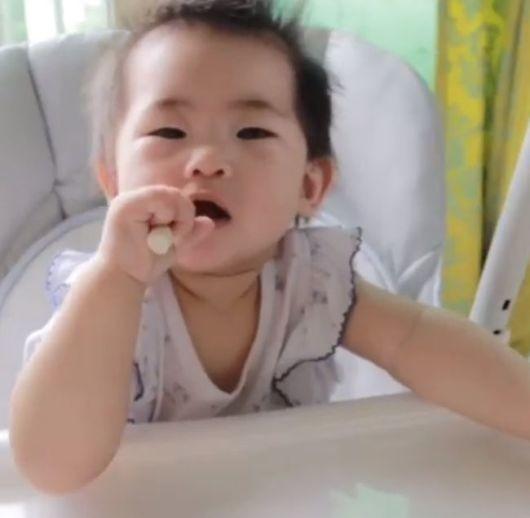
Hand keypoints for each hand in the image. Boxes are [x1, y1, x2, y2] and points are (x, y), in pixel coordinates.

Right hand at [96, 185, 214, 283]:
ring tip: (162, 237)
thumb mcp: (174, 245)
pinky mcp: (126, 205)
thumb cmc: (146, 263)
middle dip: (184, 218)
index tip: (176, 238)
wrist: (125, 278)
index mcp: (146, 204)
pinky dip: (168, 217)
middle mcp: (136, 197)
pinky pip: (159, 197)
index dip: (185, 216)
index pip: (177, 198)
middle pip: (177, 194)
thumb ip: (190, 232)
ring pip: (172, 194)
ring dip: (177, 219)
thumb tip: (209, 222)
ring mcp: (129, 199)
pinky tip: (156, 233)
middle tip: (171, 239)